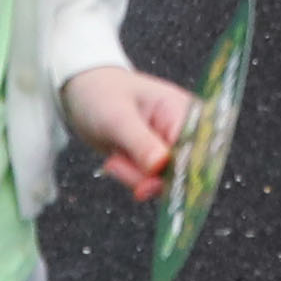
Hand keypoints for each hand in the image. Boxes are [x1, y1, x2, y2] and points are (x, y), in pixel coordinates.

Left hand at [58, 63, 193, 200]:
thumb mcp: (118, 117)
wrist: (86, 94)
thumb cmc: (103, 95)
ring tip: (114, 159)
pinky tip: (117, 160)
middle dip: (146, 177)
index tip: (145, 186)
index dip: (174, 173)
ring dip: (134, 176)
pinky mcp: (159, 162)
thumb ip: (141, 142)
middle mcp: (185, 131)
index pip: (194, 151)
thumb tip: (161, 166)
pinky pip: (152, 183)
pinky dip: (131, 177)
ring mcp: (173, 148)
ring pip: (164, 182)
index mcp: (186, 112)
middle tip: (115, 164)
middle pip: (181, 172)